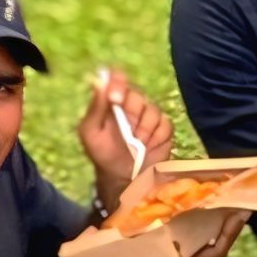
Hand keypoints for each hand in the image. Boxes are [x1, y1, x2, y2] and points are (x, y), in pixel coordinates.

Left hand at [77, 69, 174, 207]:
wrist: (122, 177)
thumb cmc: (102, 153)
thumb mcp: (91, 131)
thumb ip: (96, 107)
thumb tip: (99, 82)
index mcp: (112, 101)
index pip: (117, 79)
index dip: (118, 83)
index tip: (115, 97)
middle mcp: (132, 105)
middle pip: (137, 95)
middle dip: (132, 113)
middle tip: (127, 130)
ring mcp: (150, 116)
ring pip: (153, 110)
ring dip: (144, 129)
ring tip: (137, 143)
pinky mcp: (164, 129)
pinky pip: (166, 125)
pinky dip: (157, 137)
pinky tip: (148, 147)